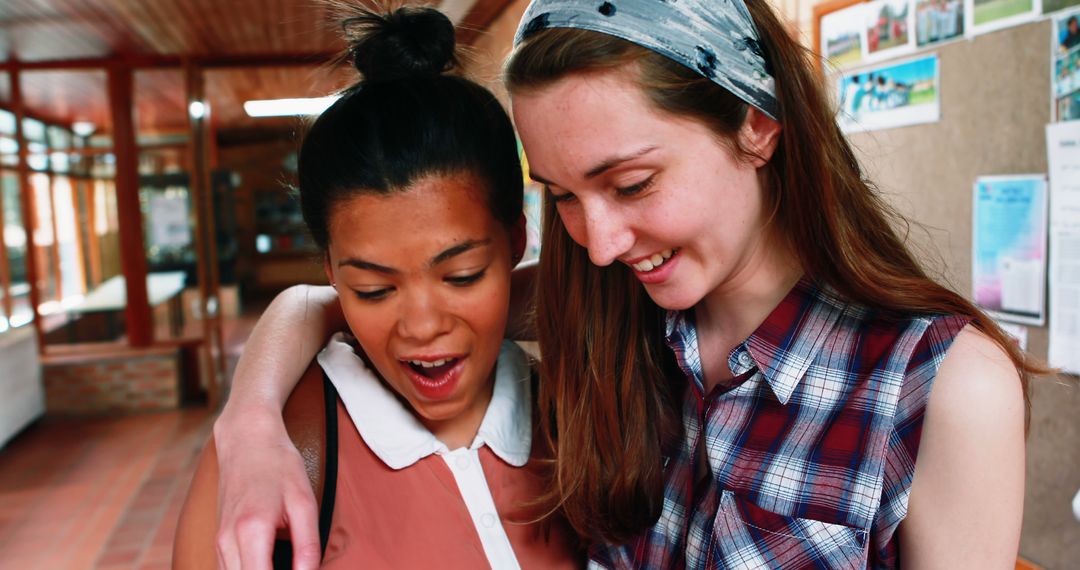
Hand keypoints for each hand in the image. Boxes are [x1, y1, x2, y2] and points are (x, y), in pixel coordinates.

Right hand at [212, 407, 320, 569]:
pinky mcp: (218, 539)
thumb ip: (308, 544)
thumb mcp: (304, 502)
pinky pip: (228, 569)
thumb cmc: (278, 466)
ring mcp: (218, 541)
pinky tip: (268, 563)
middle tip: (296, 567)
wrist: (247, 440)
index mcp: (252, 530)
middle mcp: (227, 540)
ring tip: (284, 564)